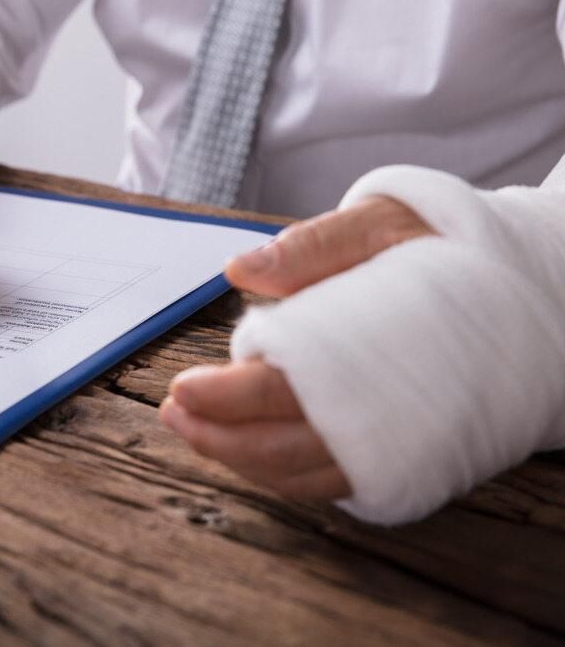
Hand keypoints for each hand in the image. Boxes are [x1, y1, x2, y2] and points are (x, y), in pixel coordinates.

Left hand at [160, 195, 435, 499]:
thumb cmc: (449, 251)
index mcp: (371, 354)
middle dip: (218, 437)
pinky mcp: (405, 457)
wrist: (528, 292)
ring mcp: (398, 445)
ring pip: (303, 474)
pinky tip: (247, 448)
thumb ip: (315, 246)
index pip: (280, 390)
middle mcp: (385, 414)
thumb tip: (240, 269)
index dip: (224, 397)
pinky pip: (331, 479)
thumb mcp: (386, 223)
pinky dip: (281, 472)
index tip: (181, 390)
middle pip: (282, 447)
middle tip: (173, 416)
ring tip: (194, 433)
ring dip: (242, 460)